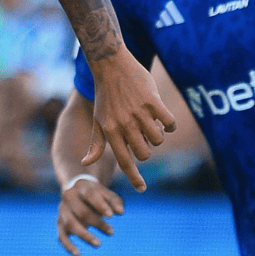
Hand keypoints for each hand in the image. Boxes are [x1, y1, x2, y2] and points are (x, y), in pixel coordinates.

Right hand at [57, 176, 124, 253]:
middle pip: (81, 212)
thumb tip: (120, 212)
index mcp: (81, 187)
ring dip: (84, 235)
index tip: (111, 216)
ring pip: (70, 224)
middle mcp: (69, 197)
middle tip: (111, 232)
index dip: (100, 206)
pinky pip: (61, 235)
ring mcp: (63, 210)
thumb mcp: (106, 194)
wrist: (77, 191)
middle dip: (97, 223)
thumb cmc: (97, 195)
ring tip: (98, 244)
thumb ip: (114, 201)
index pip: (90, 196)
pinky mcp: (60, 223)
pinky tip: (78, 254)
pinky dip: (68, 245)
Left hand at [83, 51, 175, 190]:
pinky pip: (169, 123)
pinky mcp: (152, 101)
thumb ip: (95, 143)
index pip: (124, 161)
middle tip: (142, 135)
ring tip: (150, 123)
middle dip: (147, 149)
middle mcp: (124, 124)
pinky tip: (162, 116)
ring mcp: (139, 112)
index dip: (133, 177)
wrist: (110, 66)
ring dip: (158, 135)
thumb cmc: (104, 95)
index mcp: (110, 130)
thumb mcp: (97, 120)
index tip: (142, 189)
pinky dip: (169, 123)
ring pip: (158, 140)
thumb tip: (85, 163)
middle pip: (145, 154)